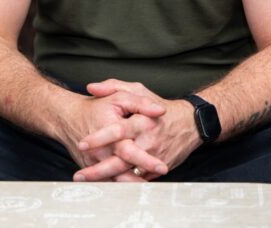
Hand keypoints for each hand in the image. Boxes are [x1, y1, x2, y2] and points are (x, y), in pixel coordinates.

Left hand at [74, 80, 202, 181]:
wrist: (190, 124)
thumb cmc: (160, 106)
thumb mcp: (139, 90)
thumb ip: (114, 86)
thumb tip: (91, 87)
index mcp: (142, 121)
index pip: (118, 131)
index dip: (99, 138)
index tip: (82, 144)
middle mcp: (148, 142)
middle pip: (121, 159)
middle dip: (99, 169)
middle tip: (80, 175)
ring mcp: (154, 158)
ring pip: (128, 174)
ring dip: (107, 180)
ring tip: (87, 181)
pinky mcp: (158, 169)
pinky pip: (138, 180)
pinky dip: (122, 184)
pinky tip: (105, 185)